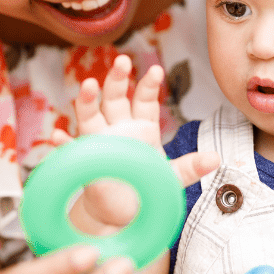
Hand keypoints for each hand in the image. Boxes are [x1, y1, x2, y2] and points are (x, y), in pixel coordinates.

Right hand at [55, 55, 216, 232]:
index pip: (144, 100)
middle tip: (121, 61)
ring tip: (88, 85)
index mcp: (142, 129)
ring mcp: (98, 143)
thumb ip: (190, 167)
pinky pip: (70, 150)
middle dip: (117, 79)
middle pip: (115, 99)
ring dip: (88, 100)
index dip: (148, 85)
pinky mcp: (84, 161)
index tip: (156, 70)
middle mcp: (118, 129)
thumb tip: (216, 158)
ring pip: (90, 116)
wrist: (122, 212)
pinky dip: (63, 142)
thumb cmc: (145, 187)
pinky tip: (58, 136)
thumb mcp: (170, 178)